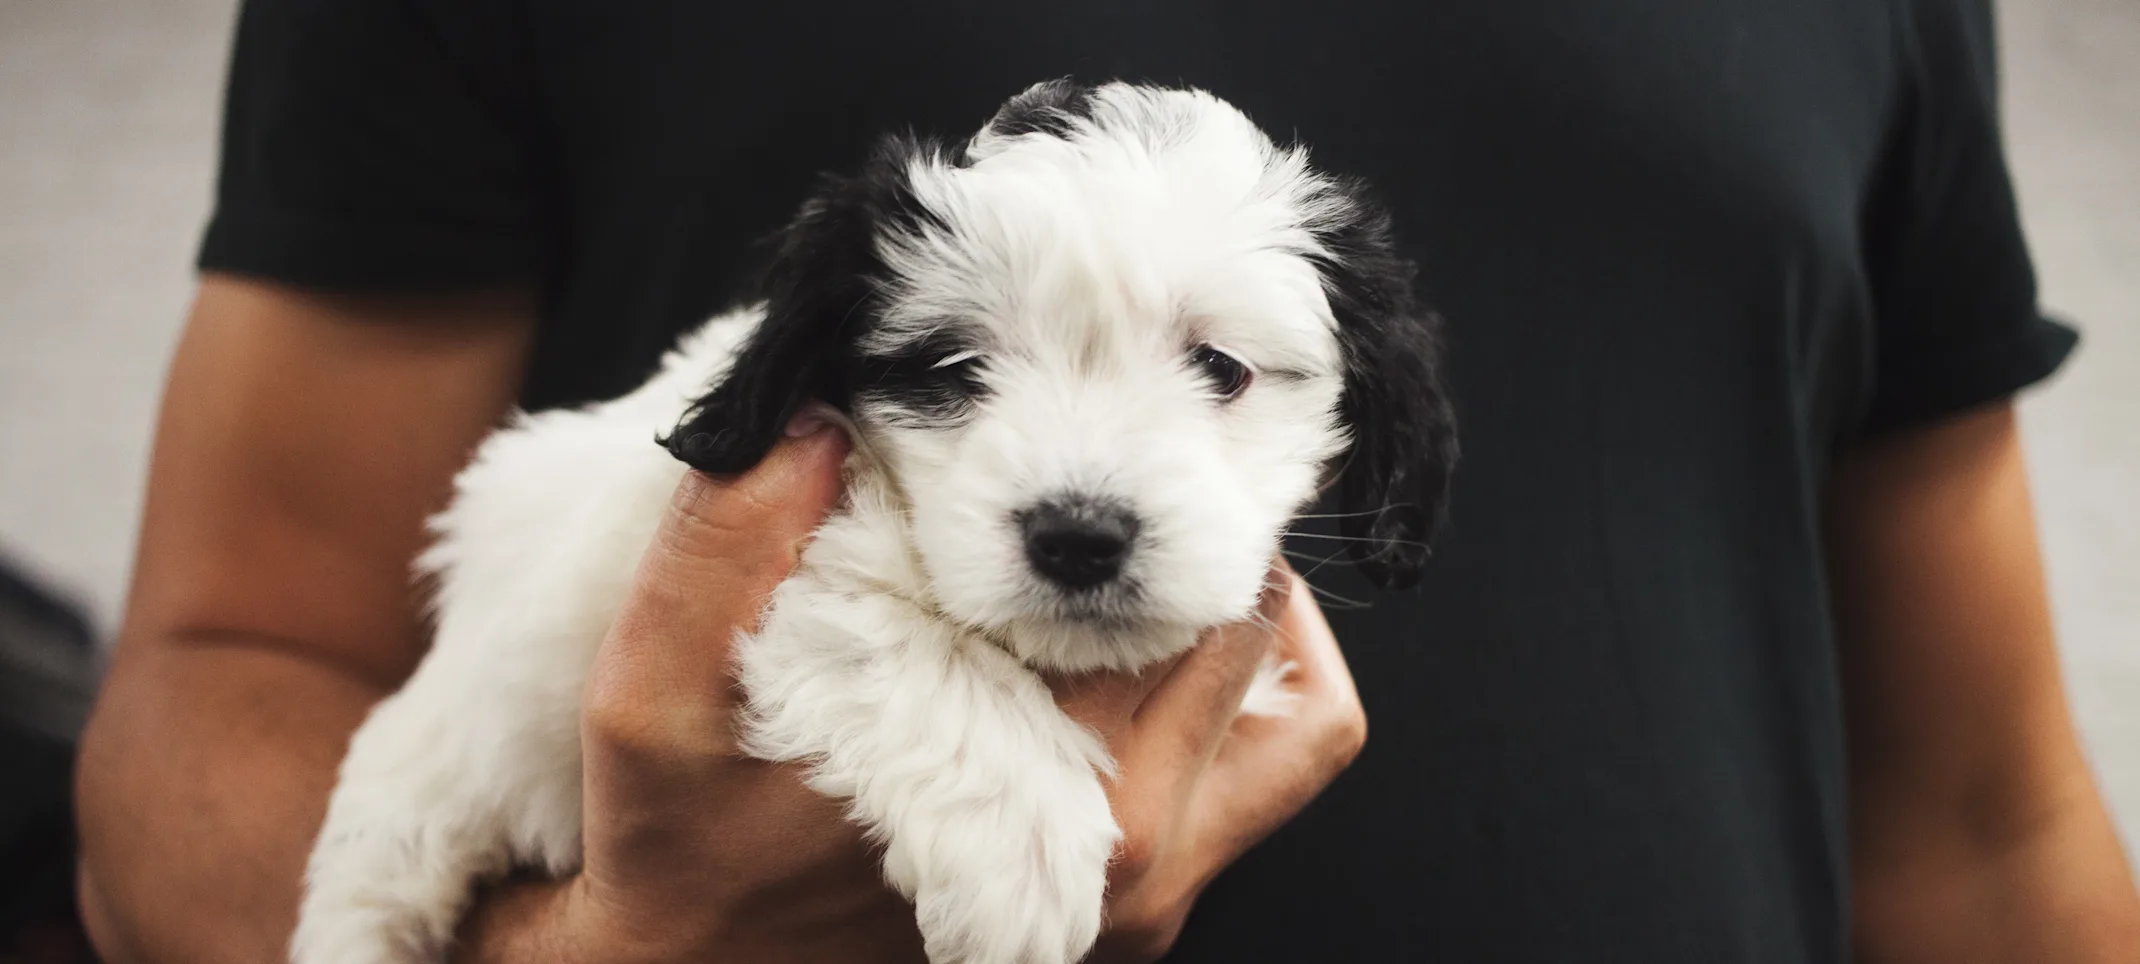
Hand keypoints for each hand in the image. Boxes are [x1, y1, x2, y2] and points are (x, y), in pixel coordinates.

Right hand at [457, 421, 1364, 963]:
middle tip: (1132, 468)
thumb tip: (819, 414)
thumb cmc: (681, 848)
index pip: (1192, 607)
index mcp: (1043, 806)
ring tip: (1152, 553)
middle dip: (1209, 541)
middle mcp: (1126, 862)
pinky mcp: (1143, 915)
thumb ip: (724, 543)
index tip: (1114, 426)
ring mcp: (1148, 899)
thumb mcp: (651, 690)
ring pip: (1294, 728)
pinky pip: (1258, 780)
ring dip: (1248, 623)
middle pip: (1260, 653)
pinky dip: (1235, 696)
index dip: (1167, 494)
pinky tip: (1137, 640)